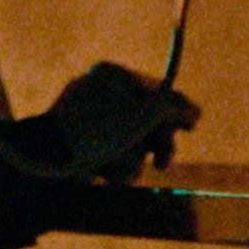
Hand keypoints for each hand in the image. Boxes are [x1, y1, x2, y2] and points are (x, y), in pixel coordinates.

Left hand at [48, 62, 198, 182]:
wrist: (53, 153)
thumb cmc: (101, 126)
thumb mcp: (147, 112)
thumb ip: (175, 107)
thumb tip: (195, 112)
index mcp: (112, 76)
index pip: (155, 89)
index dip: (174, 110)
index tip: (190, 127)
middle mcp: (100, 94)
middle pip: (146, 119)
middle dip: (156, 142)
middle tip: (162, 161)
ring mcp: (90, 121)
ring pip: (132, 143)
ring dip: (133, 159)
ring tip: (119, 165)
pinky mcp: (82, 147)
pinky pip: (113, 158)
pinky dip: (116, 167)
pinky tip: (104, 172)